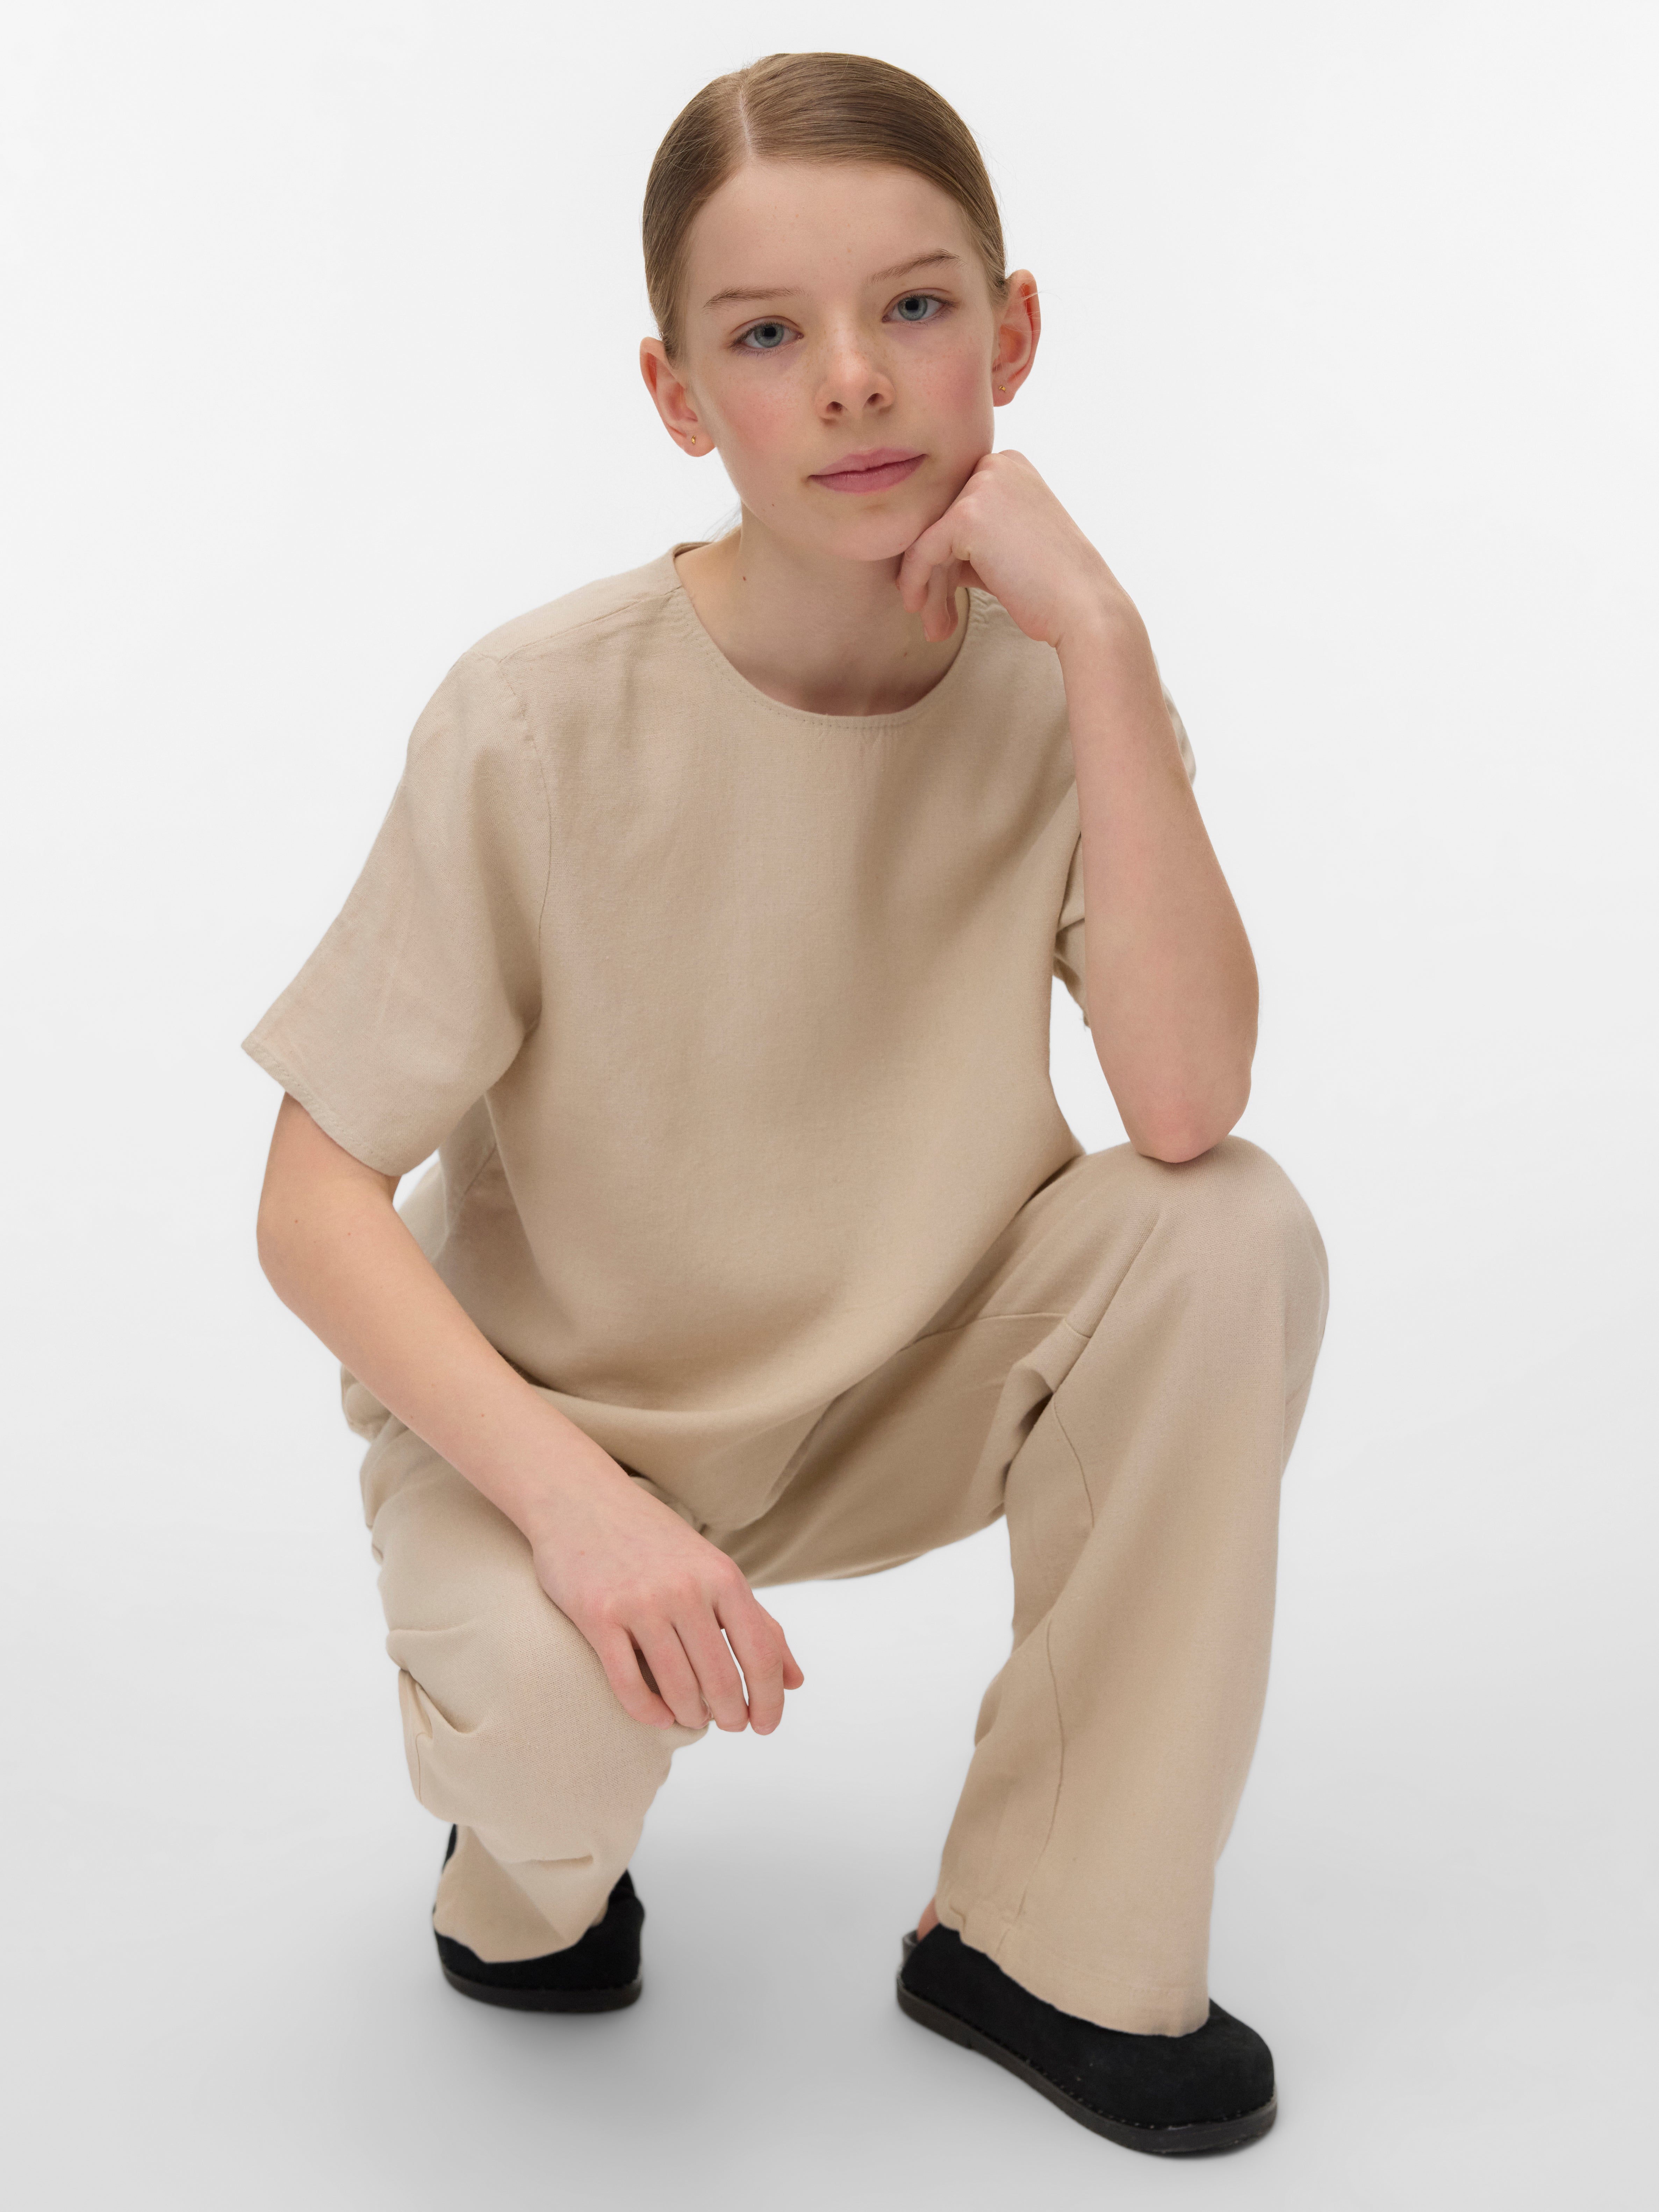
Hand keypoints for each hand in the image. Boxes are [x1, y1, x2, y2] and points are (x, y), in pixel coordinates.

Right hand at [524, 1455, 804, 1733]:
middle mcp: (685, 1589)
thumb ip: (758, 1623)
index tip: (765, 1727)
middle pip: (721, 1679)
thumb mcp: (715, 1570)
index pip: (760, 1653)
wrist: (582, 1498)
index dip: (769, 1700)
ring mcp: (640, 1602)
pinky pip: (628, 1684)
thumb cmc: (655, 1541)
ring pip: (678, 1687)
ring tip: (695, 1718)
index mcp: (722, 1576)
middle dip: (731, 1715)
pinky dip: (649, 1712)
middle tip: (729, 1724)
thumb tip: (795, 1681)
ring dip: (692, 1715)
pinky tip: (659, 1716)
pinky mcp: (598, 1615)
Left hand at [895, 449, 1138, 653]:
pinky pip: (922, 551)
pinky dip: (917, 584)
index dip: (944, 555)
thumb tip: (914, 554)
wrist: (1083, 607)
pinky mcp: (967, 515)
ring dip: (928, 587)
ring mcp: (982, 485)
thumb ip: (965, 540)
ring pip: (927, 538)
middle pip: (938, 521)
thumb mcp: (1003, 549)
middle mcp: (996, 464)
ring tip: (937, 627)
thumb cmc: (1050, 586)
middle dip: (934, 574)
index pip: (953, 506)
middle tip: (937, 618)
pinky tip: (924, 611)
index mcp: (1008, 465)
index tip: (943, 595)